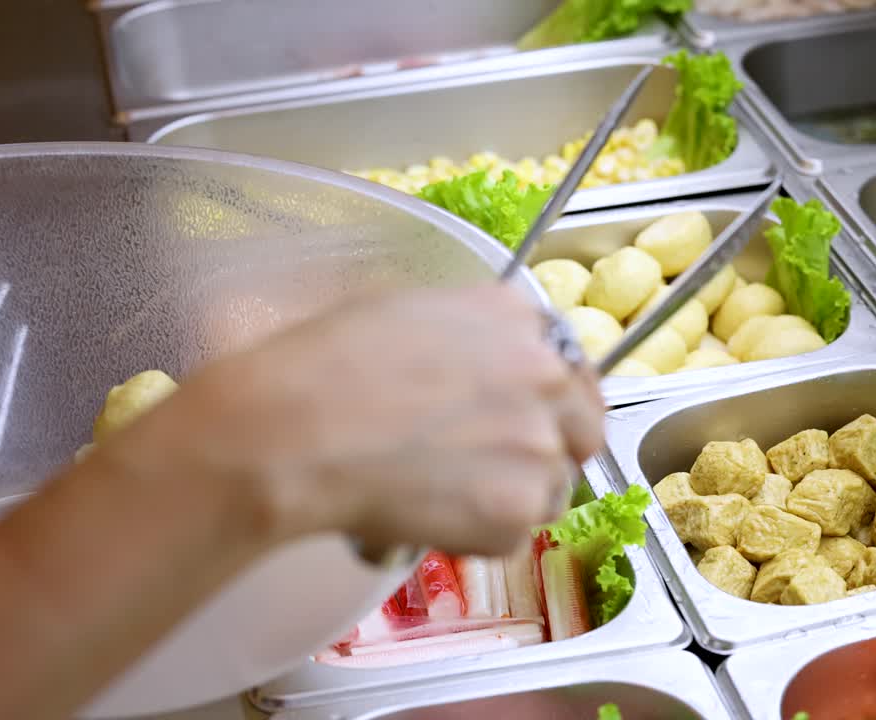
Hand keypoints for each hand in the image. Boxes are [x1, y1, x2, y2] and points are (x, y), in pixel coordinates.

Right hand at [125, 285, 604, 557]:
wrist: (293, 432)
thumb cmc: (324, 365)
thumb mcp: (405, 310)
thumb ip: (470, 333)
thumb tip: (479, 359)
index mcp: (518, 319)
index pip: (572, 367)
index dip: (552, 400)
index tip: (533, 419)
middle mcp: (546, 376)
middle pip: (582, 429)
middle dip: (549, 451)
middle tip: (496, 468)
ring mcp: (538, 446)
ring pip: (553, 488)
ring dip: (512, 497)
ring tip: (445, 494)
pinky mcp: (518, 511)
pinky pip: (512, 534)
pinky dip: (476, 536)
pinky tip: (426, 515)